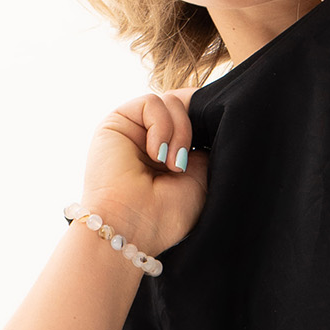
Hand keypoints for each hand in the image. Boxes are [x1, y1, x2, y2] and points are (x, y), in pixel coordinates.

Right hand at [80, 89, 209, 256]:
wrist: (131, 227)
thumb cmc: (165, 214)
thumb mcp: (200, 177)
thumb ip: (203, 145)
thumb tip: (206, 117)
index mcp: (170, 154)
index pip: (194, 120)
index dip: (205, 124)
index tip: (212, 141)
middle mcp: (151, 140)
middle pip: (184, 107)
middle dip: (192, 131)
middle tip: (184, 165)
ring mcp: (133, 130)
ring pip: (170, 102)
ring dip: (179, 132)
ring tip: (171, 164)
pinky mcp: (116, 122)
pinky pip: (152, 102)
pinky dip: (161, 126)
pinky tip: (156, 154)